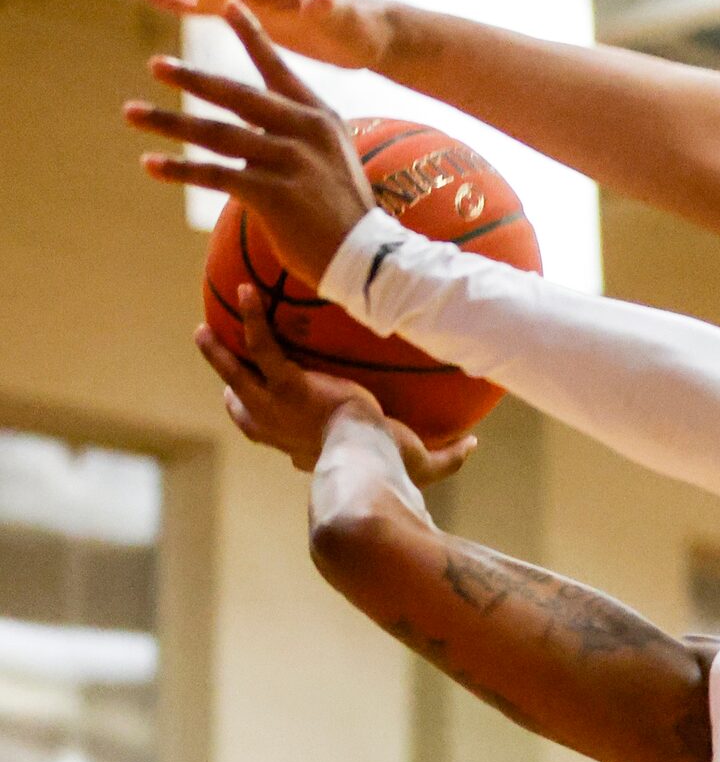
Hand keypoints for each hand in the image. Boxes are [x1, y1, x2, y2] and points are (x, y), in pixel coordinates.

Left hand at [125, 0, 376, 284]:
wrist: (370, 257)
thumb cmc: (343, 213)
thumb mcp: (328, 161)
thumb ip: (288, 138)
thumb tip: (240, 135)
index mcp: (320, 118)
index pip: (279, 69)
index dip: (253, 35)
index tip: (227, 3)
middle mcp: (307, 131)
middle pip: (238, 96)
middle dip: (192, 79)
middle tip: (156, 65)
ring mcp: (292, 161)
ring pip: (218, 134)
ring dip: (170, 122)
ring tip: (132, 113)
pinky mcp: (275, 193)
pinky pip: (216, 175)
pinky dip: (180, 169)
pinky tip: (151, 164)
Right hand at [196, 284, 474, 484]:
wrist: (369, 461)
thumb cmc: (394, 470)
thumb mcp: (422, 465)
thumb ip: (449, 456)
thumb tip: (473, 445)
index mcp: (302, 446)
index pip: (271, 433)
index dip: (256, 421)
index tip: (250, 409)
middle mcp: (281, 430)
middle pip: (244, 407)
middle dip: (230, 385)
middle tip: (220, 373)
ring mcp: (277, 406)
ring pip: (239, 373)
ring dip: (219, 353)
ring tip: (203, 330)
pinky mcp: (287, 384)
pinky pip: (262, 345)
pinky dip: (253, 317)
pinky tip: (249, 291)